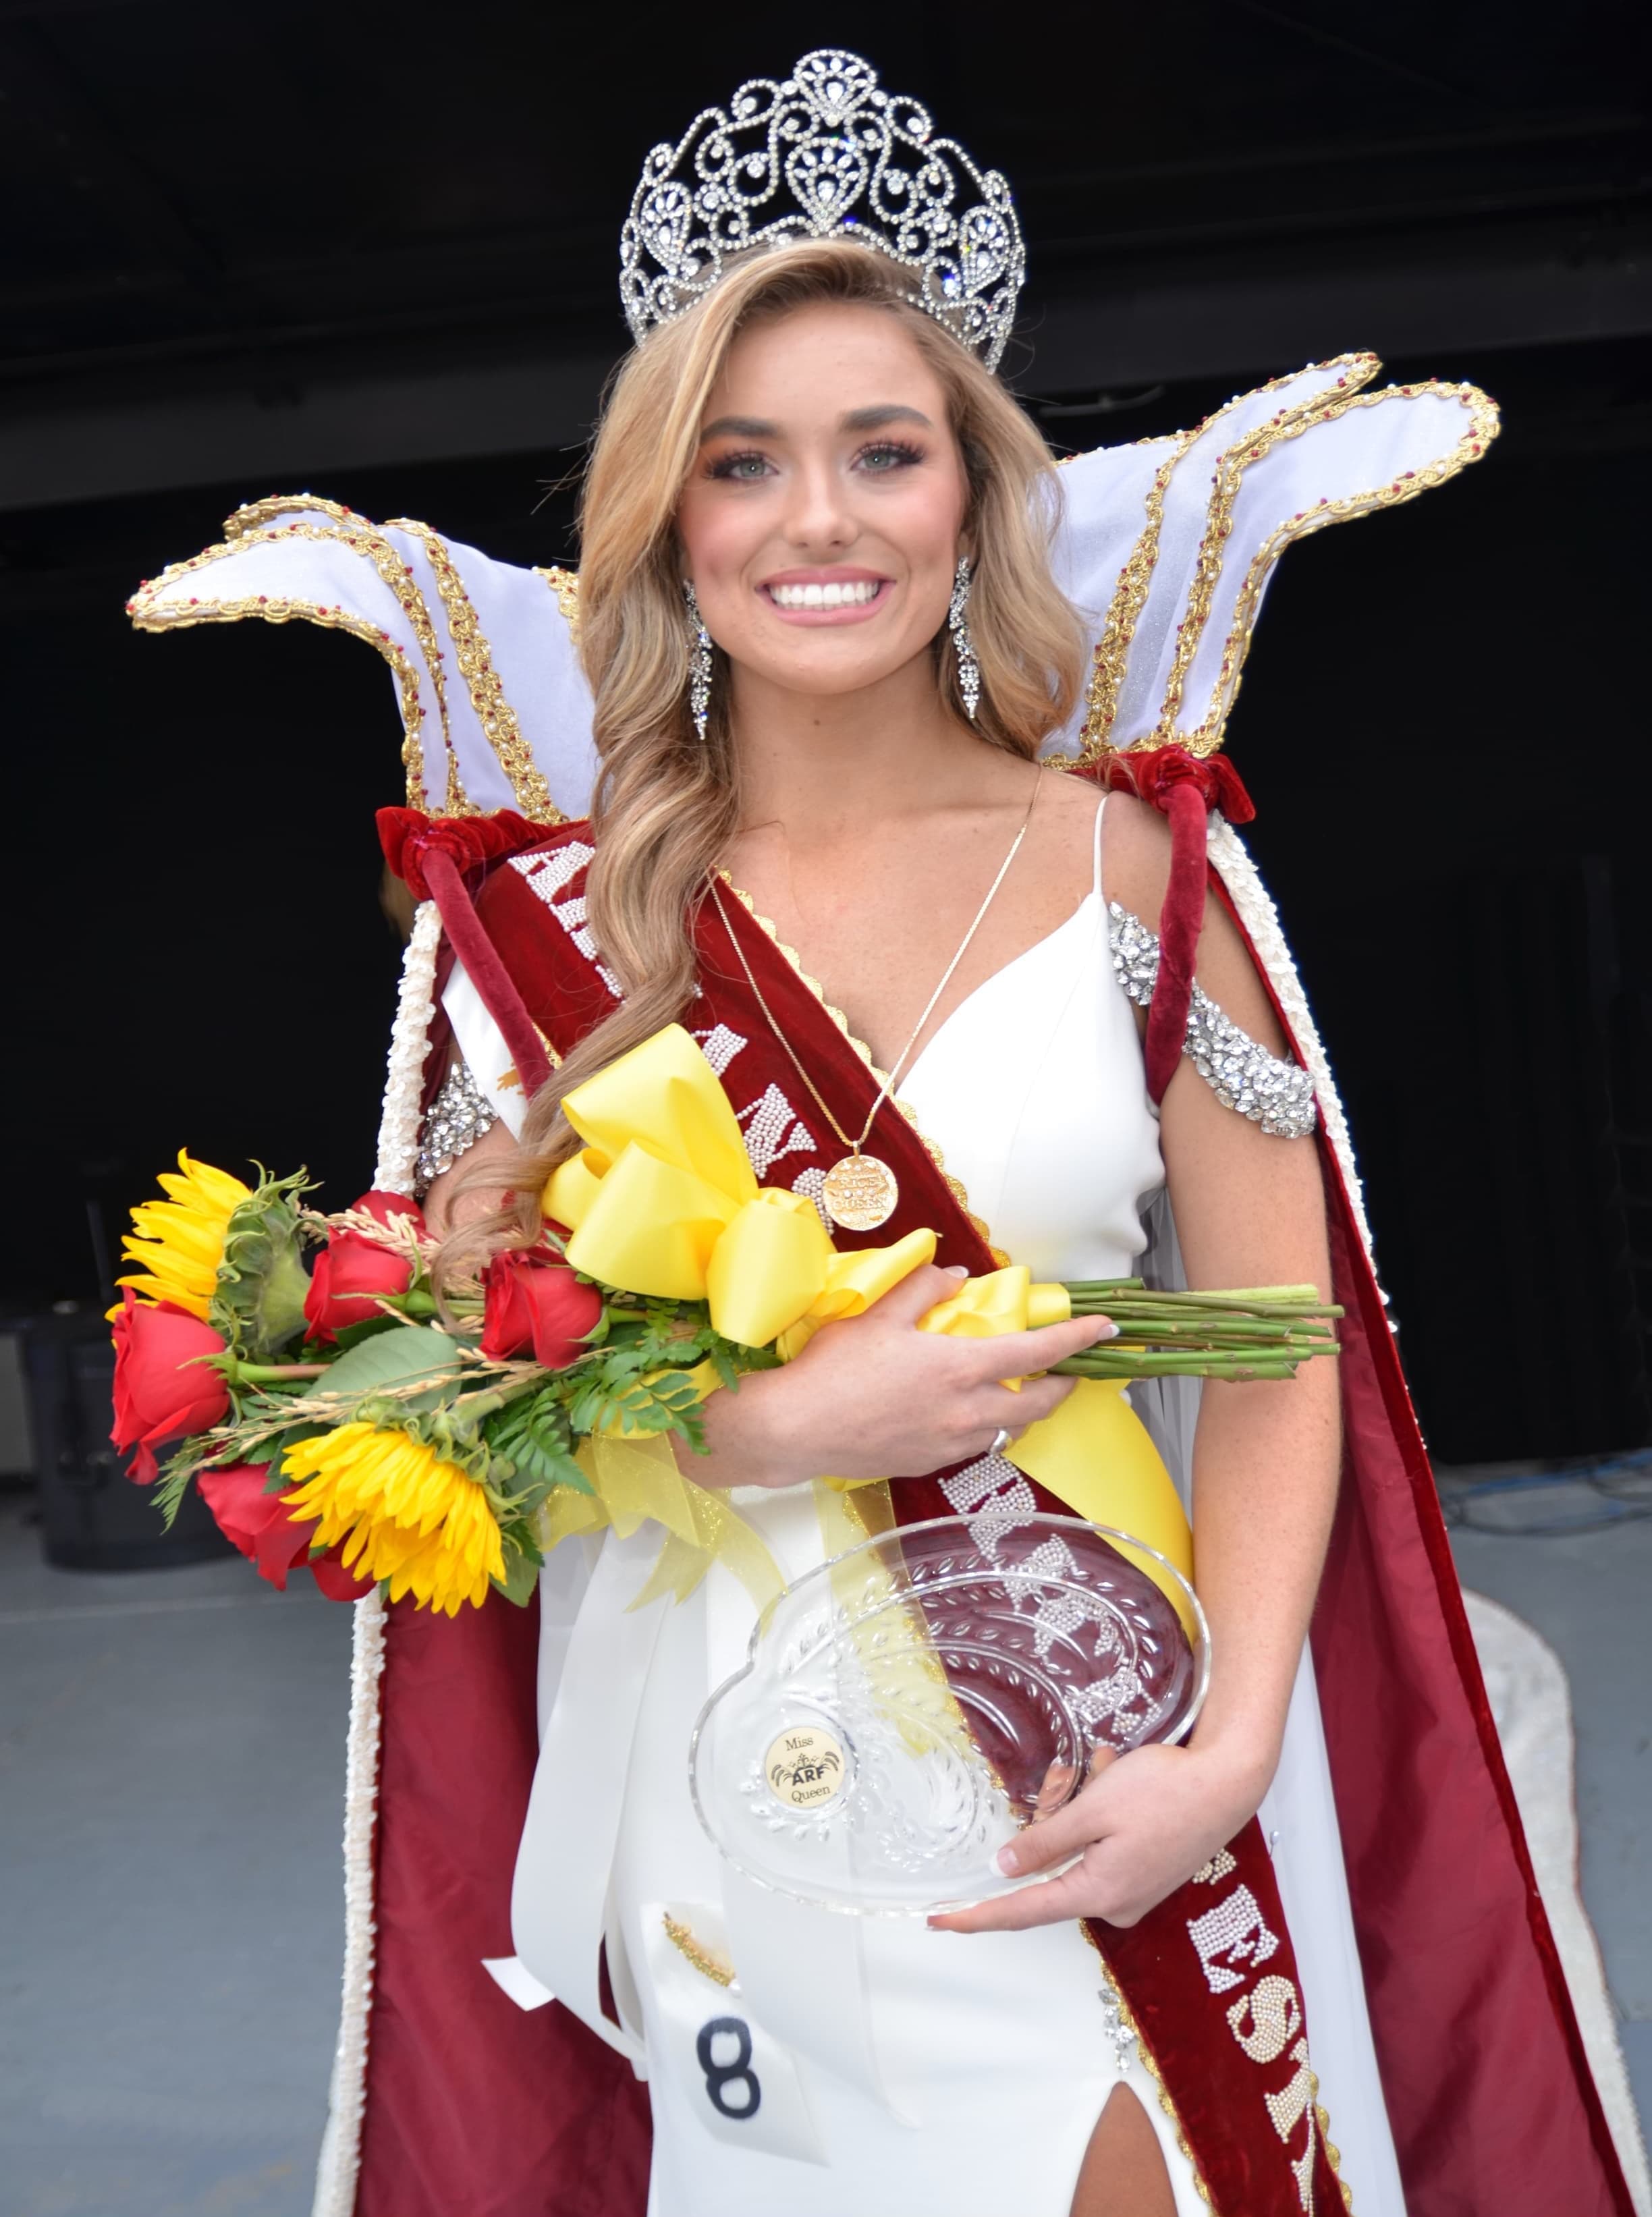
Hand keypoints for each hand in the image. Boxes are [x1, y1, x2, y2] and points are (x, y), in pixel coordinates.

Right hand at [697, 1264, 1111, 1489]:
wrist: (795, 1430)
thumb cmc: (834, 1368)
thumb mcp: (878, 1314)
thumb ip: (924, 1290)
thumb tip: (956, 1275)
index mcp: (960, 1367)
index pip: (1037, 1353)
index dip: (1076, 1339)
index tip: (1104, 1329)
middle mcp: (966, 1411)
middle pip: (1037, 1405)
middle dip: (1060, 1387)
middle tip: (1065, 1371)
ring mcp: (949, 1443)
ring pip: (1008, 1430)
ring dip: (1023, 1410)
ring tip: (1016, 1391)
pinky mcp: (929, 1463)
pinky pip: (975, 1446)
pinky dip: (986, 1428)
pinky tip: (967, 1415)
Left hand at [928, 1740, 1269, 1933]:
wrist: (1230, 1783)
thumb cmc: (1164, 1791)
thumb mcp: (1094, 1809)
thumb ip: (1045, 1843)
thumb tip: (1003, 1871)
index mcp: (1098, 1893)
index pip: (1021, 1911)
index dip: (976, 1915)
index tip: (937, 1921)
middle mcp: (1115, 1905)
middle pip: (1054, 1869)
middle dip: (1055, 1818)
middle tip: (1078, 1773)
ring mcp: (1135, 1893)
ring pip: (1079, 1850)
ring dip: (1085, 1808)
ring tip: (1110, 1769)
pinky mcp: (1147, 1876)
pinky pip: (1104, 1846)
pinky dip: (1104, 1812)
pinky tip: (1120, 1778)